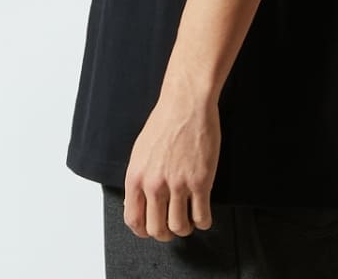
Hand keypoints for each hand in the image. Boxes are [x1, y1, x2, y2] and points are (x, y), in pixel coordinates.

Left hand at [123, 78, 220, 240]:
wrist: (186, 103)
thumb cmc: (165, 121)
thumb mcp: (140, 151)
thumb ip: (139, 177)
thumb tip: (138, 201)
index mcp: (136, 177)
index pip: (134, 220)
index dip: (144, 231)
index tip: (152, 230)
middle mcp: (154, 184)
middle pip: (157, 230)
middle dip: (165, 234)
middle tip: (173, 226)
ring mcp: (178, 184)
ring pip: (180, 227)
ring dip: (185, 228)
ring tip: (189, 220)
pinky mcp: (200, 181)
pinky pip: (202, 217)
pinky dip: (203, 222)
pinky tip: (204, 215)